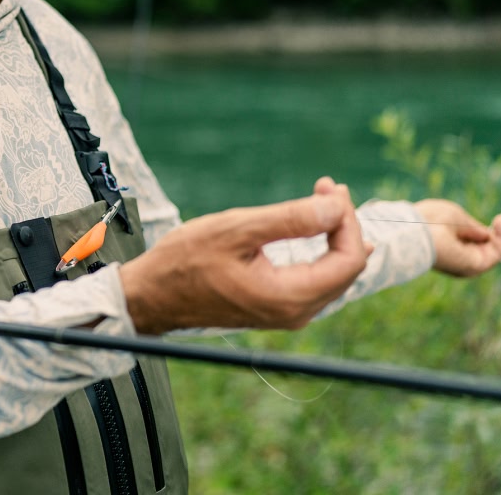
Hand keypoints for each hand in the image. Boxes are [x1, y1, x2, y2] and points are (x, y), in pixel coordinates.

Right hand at [120, 180, 370, 334]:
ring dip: (333, 235)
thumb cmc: (186, 261)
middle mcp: (295, 313)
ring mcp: (286, 314)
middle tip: (327, 186)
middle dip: (342, 223)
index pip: (348, 260)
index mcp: (289, 297)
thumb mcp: (237, 230)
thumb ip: (291, 220)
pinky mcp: (276, 308)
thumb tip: (336, 207)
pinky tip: (315, 229)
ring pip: (333, 275)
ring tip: (324, 199)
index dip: (347, 219)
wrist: (152, 295)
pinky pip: (315, 280)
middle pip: (346, 269)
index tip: (329, 186)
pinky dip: (319, 250)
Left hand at [416, 199, 500, 276]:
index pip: (481, 241)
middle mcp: (462, 259)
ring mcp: (468, 264)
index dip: (495, 229)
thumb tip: (487, 234)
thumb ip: (472, 227)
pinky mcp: (473, 267)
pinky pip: (497, 253)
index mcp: (454, 247)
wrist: (413, 229)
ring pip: (498, 250)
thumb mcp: (455, 217)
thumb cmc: (427, 219)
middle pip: (492, 247)